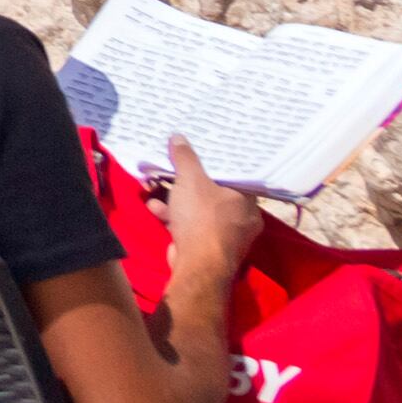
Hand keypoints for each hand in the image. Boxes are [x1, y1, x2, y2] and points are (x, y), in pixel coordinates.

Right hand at [159, 136, 267, 297]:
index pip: (234, 176)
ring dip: (176, 201)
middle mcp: (242, 219)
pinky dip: (174, 217)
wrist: (197, 265)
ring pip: (199, 211)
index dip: (214, 164)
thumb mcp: (190, 180)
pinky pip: (191, 226)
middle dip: (188, 183)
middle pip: (213, 193)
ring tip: (156, 187)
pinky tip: (155, 208)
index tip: (198, 153)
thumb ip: (185, 157)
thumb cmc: (202, 217)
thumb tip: (178, 137)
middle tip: (174, 170)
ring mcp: (225, 237)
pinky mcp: (207, 250)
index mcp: (247, 200)